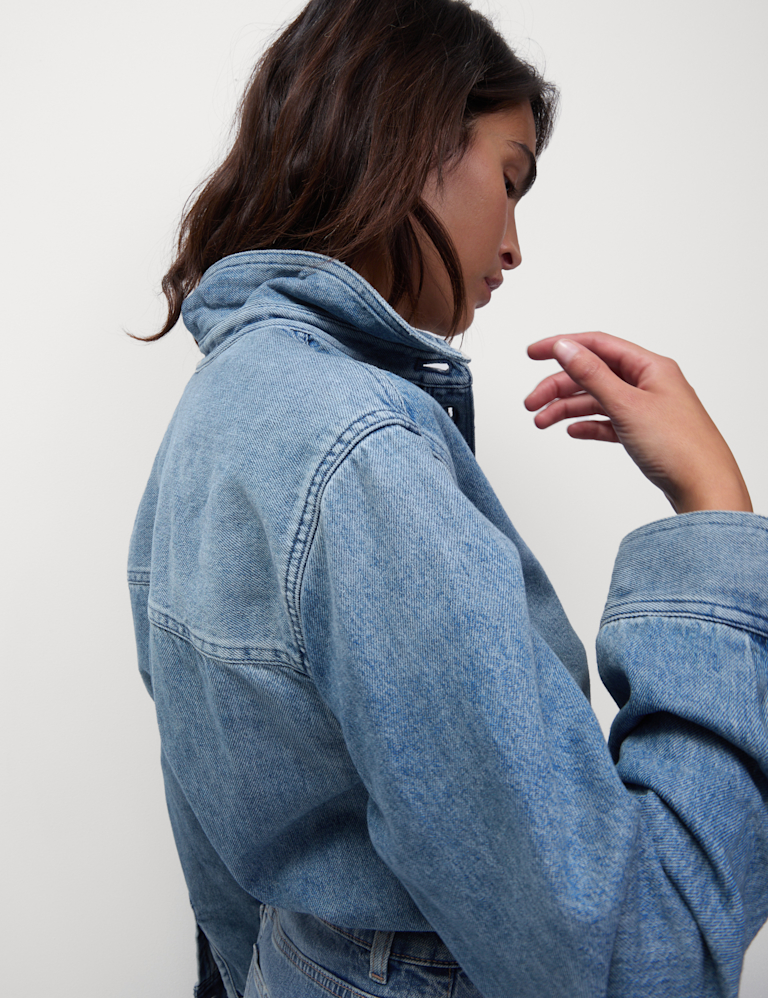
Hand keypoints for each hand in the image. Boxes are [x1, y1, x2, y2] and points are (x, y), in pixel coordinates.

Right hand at [524, 332, 751, 514]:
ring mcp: (647, 409)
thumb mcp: (627, 405)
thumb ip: (592, 374)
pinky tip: (573, 431)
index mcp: (650, 367)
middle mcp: (649, 383)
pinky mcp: (645, 433)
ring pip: (598, 400)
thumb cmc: (679, 446)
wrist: (705, 489)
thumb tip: (565, 347)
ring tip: (542, 422)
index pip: (597, 345)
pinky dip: (588, 424)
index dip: (562, 347)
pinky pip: (609, 422)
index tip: (533, 354)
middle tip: (531, 403)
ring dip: (567, 408)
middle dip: (558, 387)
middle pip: (593, 374)